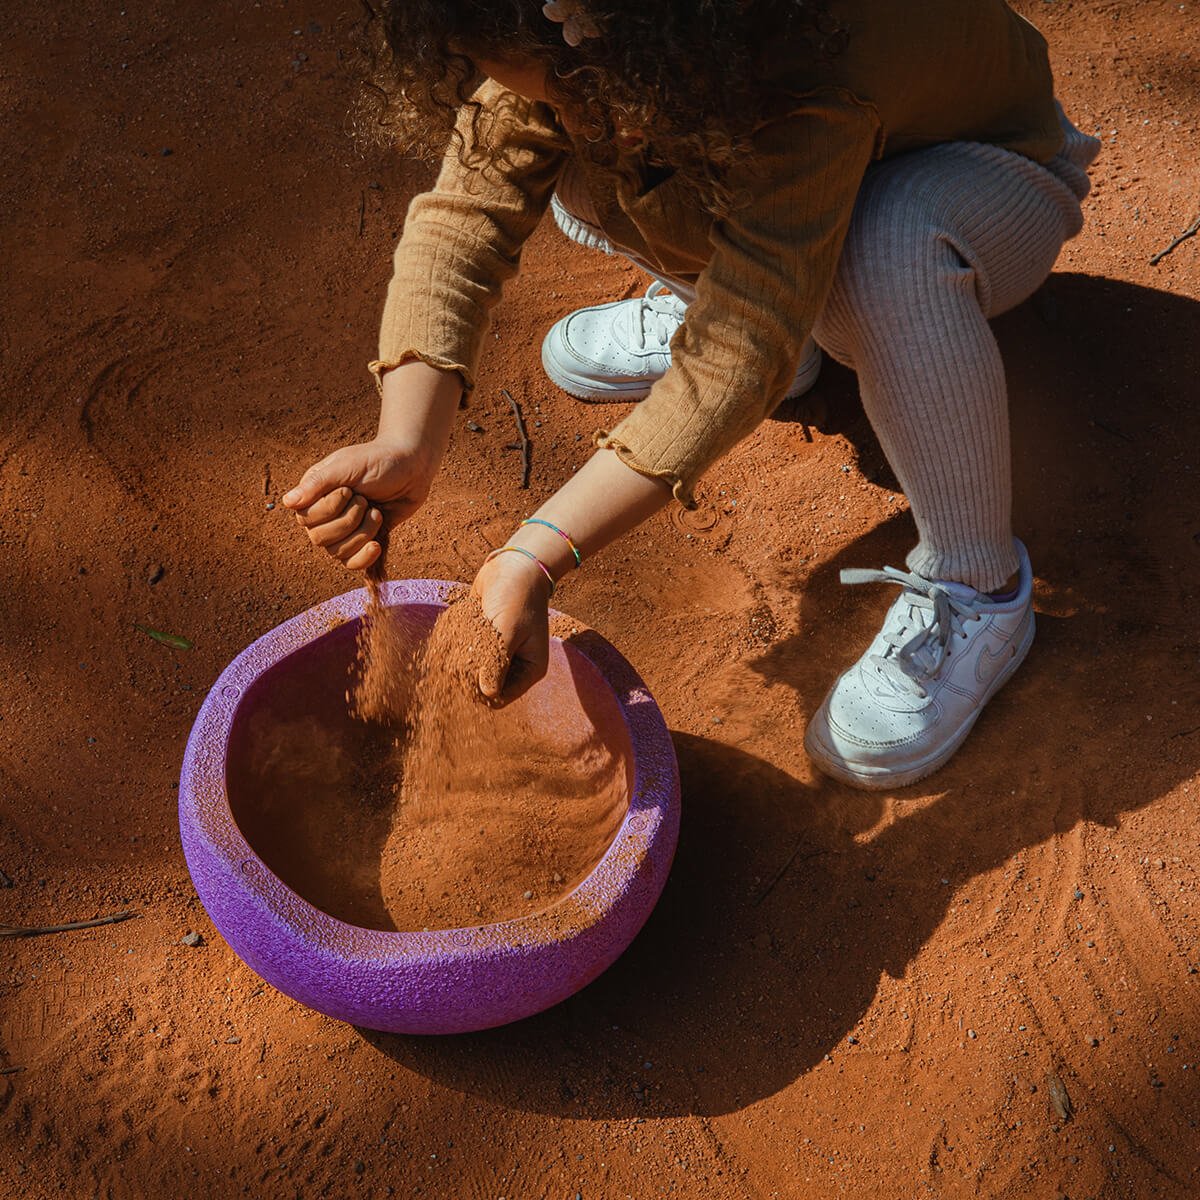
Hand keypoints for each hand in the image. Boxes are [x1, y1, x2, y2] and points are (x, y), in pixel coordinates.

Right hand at [281, 437, 436, 570]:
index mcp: (314, 494)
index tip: (349, 490)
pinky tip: (377, 545)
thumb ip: (317, 484)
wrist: (412, 468)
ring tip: (376, 513)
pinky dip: (364, 558)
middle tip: (366, 501)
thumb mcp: (346, 466)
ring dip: (363, 533)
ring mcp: (344, 530)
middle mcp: (324, 514)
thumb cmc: (377, 460)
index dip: (330, 509)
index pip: (306, 519)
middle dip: (349, 521)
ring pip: (338, 552)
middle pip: (320, 539)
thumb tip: (286, 502)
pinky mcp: (363, 540)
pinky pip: (353, 563)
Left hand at [471, 550, 551, 703]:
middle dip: (466, 675)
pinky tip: (460, 626)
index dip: (480, 693)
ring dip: (459, 659)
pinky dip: (455, 646)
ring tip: (464, 634)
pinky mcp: (482, 642)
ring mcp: (496, 655)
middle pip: (482, 689)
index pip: (501, 698)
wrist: (513, 567)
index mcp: (529, 669)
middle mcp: (513, 666)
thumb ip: (496, 662)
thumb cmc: (517, 596)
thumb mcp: (508, 629)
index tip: (466, 674)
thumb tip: (486, 694)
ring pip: (469, 674)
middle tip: (463, 649)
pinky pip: (462, 656)